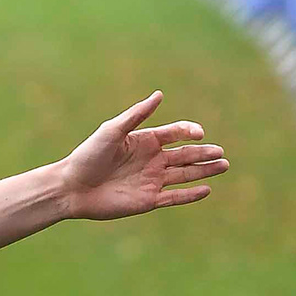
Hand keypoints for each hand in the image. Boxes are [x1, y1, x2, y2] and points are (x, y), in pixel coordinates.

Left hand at [58, 93, 225, 220]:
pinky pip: (174, 197)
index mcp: (145, 141)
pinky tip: (207, 189)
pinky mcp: (147, 200)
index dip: (189, 132)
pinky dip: (190, 194)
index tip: (198, 134)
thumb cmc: (88, 156)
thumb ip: (136, 115)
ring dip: (204, 170)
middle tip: (221, 152)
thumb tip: (159, 94)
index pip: (175, 133)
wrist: (71, 188)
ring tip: (224, 165)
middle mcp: (151, 160)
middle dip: (204, 153)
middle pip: (185, 155)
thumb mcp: (112, 131)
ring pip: (184, 174)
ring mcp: (151, 180)